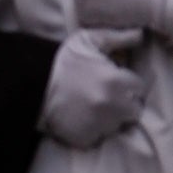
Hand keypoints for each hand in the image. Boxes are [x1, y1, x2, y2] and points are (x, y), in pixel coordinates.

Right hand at [38, 28, 144, 146]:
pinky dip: (96, 128)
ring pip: (119, 124)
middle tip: (109, 94)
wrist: (31, 85)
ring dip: (112, 116)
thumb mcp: (88, 40)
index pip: (140, 87)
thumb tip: (140, 34)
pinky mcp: (88, 139)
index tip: (118, 79)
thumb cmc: (63, 61)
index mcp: (115, 82)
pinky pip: (101, 136)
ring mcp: (101, 126)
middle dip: (126, 102)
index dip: (130, 82)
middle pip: (135, 110)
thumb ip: (118, 37)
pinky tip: (84, 116)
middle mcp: (113, 107)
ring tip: (94, 105)